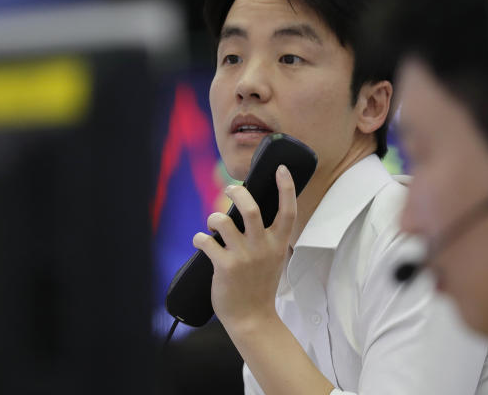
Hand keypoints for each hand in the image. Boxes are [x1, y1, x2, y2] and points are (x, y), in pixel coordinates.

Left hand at [193, 164, 297, 330]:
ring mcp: (243, 257)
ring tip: (213, 223)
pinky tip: (201, 242)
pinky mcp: (224, 267)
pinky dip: (199, 238)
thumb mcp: (274, 258)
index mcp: (279, 243)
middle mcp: (263, 247)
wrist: (253, 318)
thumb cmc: (261, 285)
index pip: (288, 209)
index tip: (281, 169)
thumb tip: (250, 211)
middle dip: (236, 192)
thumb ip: (268, 237)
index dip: (286, 186)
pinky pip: (205, 241)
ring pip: (223, 221)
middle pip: (250, 208)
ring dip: (213, 218)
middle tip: (230, 189)